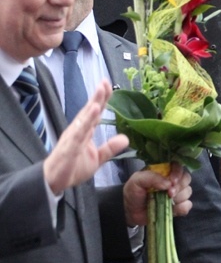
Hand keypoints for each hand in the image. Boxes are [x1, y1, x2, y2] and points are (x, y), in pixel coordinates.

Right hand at [43, 81, 129, 195]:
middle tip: (105, 81)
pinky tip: (93, 111)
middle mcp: (78, 130)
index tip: (109, 85)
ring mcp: (73, 137)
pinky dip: (86, 121)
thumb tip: (125, 138)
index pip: (95, 113)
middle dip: (98, 96)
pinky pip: (79, 132)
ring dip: (92, 103)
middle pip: (89, 110)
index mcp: (85, 131)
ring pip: (84, 117)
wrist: (53, 182)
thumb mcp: (97, 158)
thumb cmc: (72, 168)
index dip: (102, 99)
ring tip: (101, 90)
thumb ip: (110, 148)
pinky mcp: (70, 146)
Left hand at [123, 163, 192, 226]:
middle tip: (169, 194)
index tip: (172, 182)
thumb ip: (151, 177)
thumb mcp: (137, 180)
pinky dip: (182, 208)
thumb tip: (168, 184)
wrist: (130, 211)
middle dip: (179, 187)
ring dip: (179, 198)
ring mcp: (176, 194)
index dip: (178, 173)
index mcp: (164, 171)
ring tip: (167, 202)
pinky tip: (173, 209)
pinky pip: (187, 205)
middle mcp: (172, 181)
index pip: (178, 166)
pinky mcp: (178, 206)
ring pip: (188, 192)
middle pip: (186, 179)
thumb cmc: (133, 192)